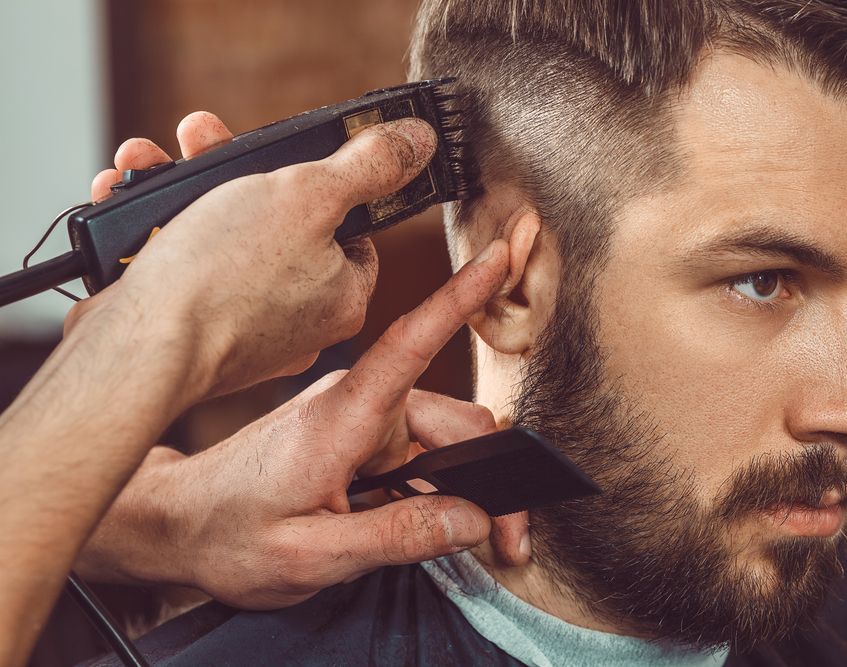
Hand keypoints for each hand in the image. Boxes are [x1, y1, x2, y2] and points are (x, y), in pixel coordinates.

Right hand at [71, 110, 439, 400]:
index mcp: (343, 295)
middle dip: (232, 171)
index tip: (286, 159)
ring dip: (183, 188)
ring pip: (222, 237)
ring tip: (148, 162)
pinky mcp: (189, 330)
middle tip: (201, 138)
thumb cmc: (226, 277)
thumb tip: (418, 142)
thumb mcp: (311, 195)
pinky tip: (125, 202)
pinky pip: (182, 265)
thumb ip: (368, 165)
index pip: (353, 228)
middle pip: (280, 224)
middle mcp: (298, 320)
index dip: (321, 183)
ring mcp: (242, 328)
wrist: (136, 349)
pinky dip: (154, 227)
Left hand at [81, 235, 511, 608]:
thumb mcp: (310, 556)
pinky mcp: (356, 435)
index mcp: (341, 418)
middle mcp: (356, 404)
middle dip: (487, 478)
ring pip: (441, 441)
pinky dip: (434, 488)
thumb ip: (396, 535)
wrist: (177, 523)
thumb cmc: (226, 535)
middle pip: (453, 423)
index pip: (410, 344)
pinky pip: (417, 452)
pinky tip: (425, 522)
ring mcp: (358, 418)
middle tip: (506, 542)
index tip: (495, 258)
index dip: (458, 298)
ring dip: (462, 488)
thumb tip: (471, 518)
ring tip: (467, 541)